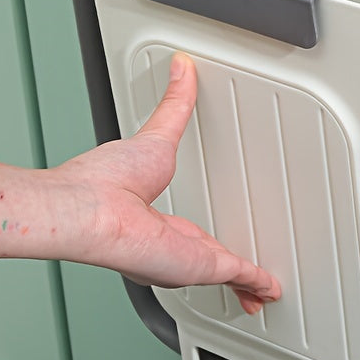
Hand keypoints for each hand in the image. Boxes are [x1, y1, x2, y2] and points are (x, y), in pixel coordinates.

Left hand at [56, 53, 280, 314]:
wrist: (89, 208)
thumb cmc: (104, 180)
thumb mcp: (156, 135)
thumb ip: (176, 105)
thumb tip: (181, 70)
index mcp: (158, 220)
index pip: (192, 232)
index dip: (209, 238)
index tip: (220, 238)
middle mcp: (171, 245)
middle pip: (212, 262)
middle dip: (232, 273)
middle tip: (249, 276)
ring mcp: (185, 258)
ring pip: (226, 275)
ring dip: (246, 283)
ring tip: (263, 289)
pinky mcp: (200, 265)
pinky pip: (237, 275)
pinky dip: (256, 281)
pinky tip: (270, 286)